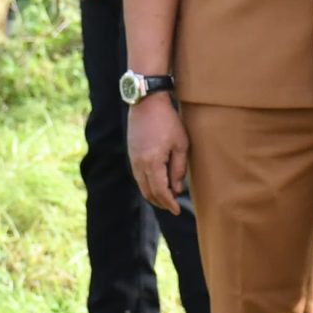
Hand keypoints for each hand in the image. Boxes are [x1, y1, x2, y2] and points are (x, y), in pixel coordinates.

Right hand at [127, 93, 188, 213]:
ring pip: (141, 185)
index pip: (160, 192)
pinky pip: (138, 175)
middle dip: (160, 202)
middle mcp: (139, 164)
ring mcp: (133, 159)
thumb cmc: (167, 120)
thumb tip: (177, 188)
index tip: (177, 210)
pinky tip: (156, 183)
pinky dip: (146, 184)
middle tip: (172, 206)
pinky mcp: (131, 153)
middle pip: (148, 192)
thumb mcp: (181, 143)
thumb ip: (179, 168)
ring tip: (165, 197)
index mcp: (152, 163)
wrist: (146, 102)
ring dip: (152, 194)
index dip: (169, 203)